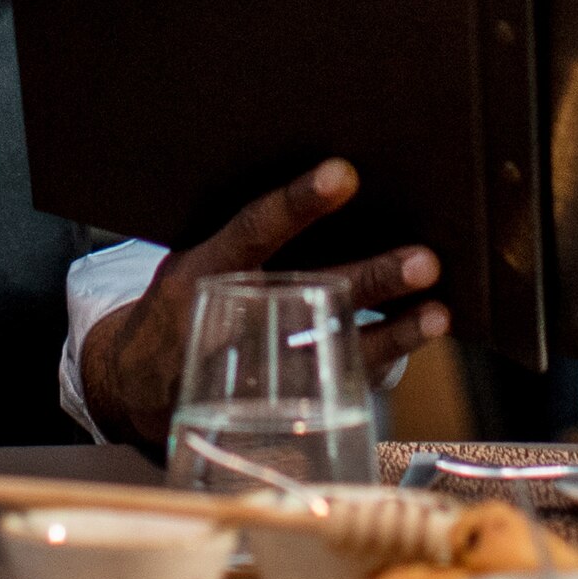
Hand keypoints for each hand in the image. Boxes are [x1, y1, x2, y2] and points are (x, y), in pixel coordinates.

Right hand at [75, 159, 449, 455]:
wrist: (137, 381)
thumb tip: (330, 177)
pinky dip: (385, 358)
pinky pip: (339, 381)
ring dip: (393, 333)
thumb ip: (240, 235)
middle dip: (371, 280)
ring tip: (440, 312)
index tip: (344, 173)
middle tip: (425, 260)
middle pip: (309, 296)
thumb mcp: (189, 259)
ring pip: (334, 350)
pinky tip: (423, 332)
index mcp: (199, 272)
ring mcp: (254, 371)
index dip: (296, 203)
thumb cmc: (181, 298)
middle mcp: (229, 322)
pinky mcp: (276, 404)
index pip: (251, 231)